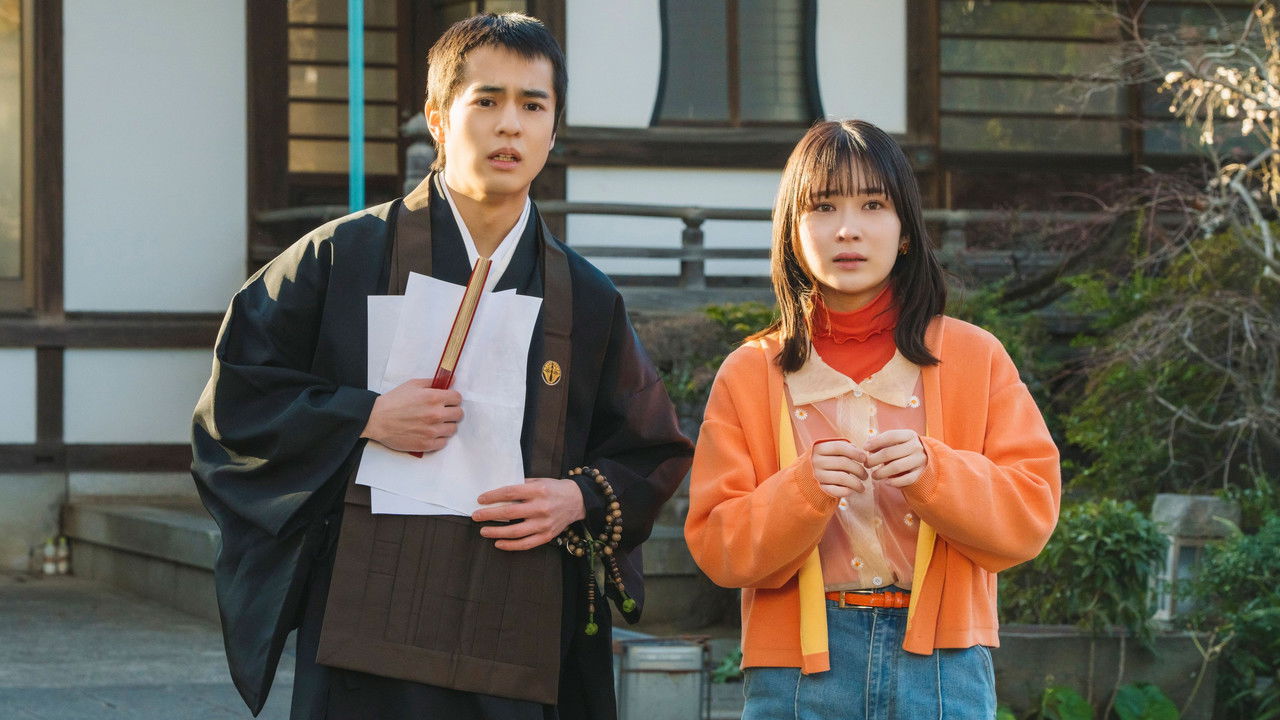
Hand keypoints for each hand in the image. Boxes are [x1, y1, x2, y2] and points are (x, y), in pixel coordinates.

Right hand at [360, 380, 462, 452]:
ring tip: (435, 423)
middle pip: (459, 414)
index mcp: (434, 397)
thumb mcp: (413, 385)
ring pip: (453, 429)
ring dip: (446, 425)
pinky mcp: (427, 444)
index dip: (453, 399)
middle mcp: (436, 414)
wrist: (376, 419)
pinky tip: (430, 433)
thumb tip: (451, 380)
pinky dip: (439, 438)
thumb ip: (434, 382)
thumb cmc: (394, 401)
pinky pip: (444, 442)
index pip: (458, 398)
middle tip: (443, 412)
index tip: (448, 401)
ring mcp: (432, 431)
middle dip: (452, 411)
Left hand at [471, 478, 586, 550]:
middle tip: (476, 516)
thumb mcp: (539, 481)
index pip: (510, 493)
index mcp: (538, 490)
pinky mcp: (547, 535)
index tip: (480, 499)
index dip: (493, 497)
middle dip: (489, 514)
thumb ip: (521, 486)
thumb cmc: (554, 489)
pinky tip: (498, 543)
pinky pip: (526, 544)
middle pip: (509, 513)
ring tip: (484, 530)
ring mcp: (544, 523)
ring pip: (515, 531)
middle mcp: (541, 507)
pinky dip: (510, 545)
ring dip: (496, 532)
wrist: (577, 500)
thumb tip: (498, 493)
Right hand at [811, 439, 869, 497]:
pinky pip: (836, 491)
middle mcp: (816, 461)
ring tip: (862, 487)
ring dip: (856, 483)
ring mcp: (818, 474)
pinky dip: (846, 491)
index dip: (854, 452)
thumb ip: (849, 448)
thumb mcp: (837, 450)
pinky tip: (851, 491)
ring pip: (841, 478)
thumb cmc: (833, 458)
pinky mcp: (820, 487)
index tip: (864, 458)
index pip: (839, 446)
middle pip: (843, 462)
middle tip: (866, 476)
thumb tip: (864, 456)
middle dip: (859, 470)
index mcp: (820, 448)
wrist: (817, 472)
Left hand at [864, 429, 926, 487]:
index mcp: (909, 435)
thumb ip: (882, 443)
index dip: (875, 442)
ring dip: (881, 472)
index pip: (890, 436)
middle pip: (890, 453)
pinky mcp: (921, 474)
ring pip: (896, 467)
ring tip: (874, 475)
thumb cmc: (904, 449)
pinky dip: (894, 482)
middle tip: (866, 464)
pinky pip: (905, 480)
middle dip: (874, 459)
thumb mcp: (896, 442)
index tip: (864, 448)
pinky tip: (886, 482)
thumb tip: (867, 447)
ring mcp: (920, 460)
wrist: (926, 460)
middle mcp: (916, 447)